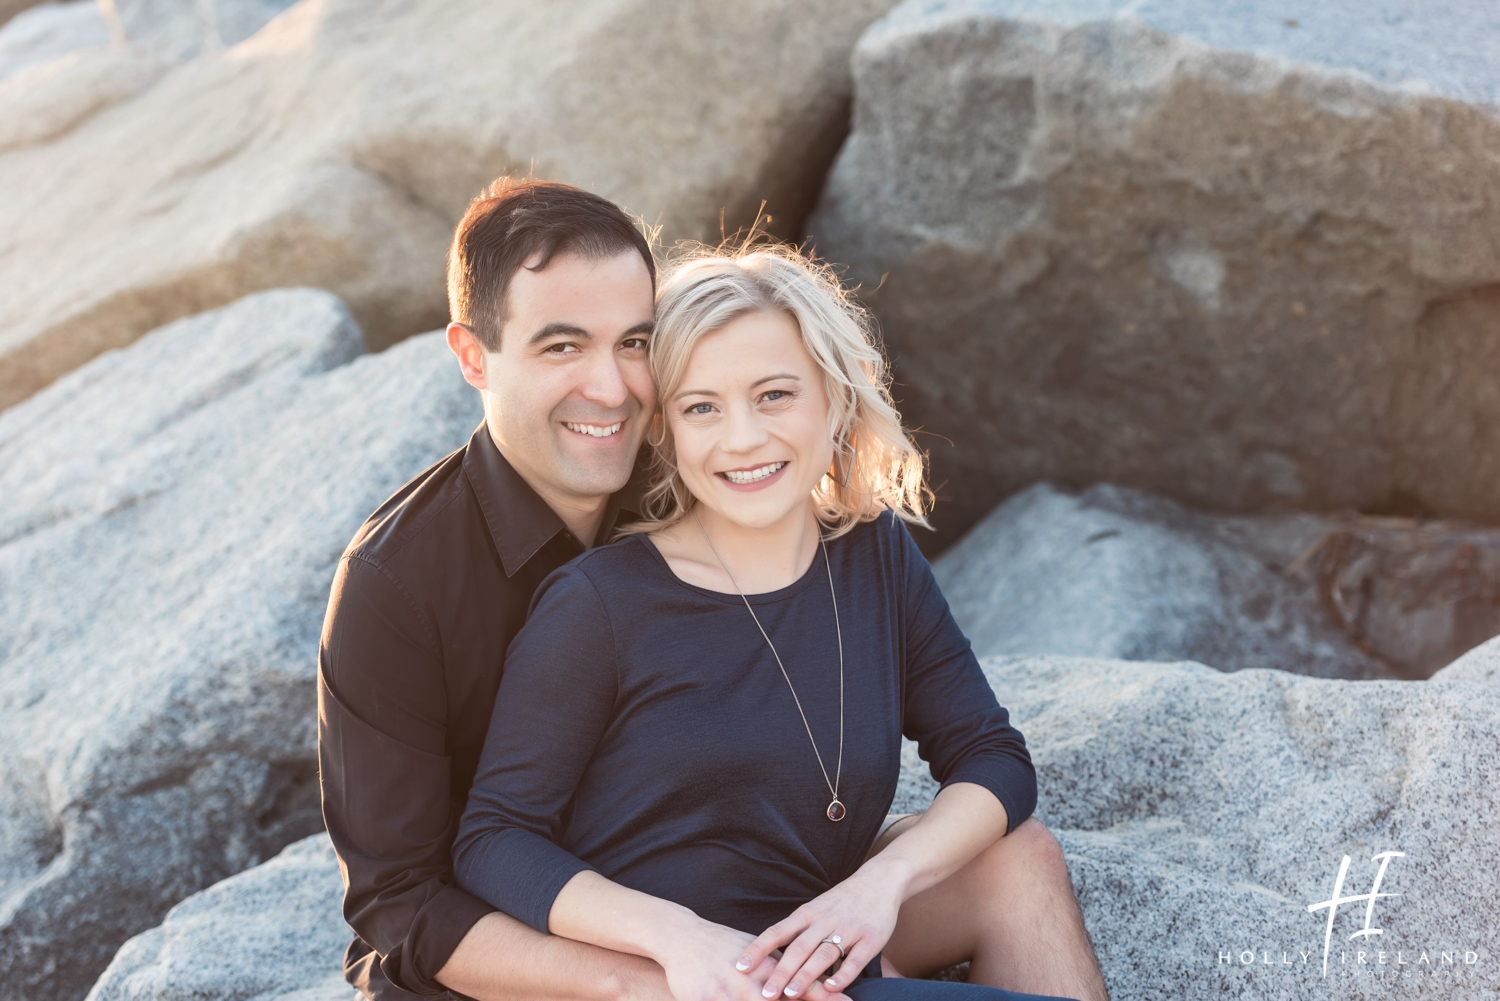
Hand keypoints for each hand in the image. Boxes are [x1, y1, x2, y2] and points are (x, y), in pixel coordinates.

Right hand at [654, 914, 850, 1000]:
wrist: (682, 936)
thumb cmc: (723, 944)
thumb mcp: (757, 951)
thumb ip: (783, 965)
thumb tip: (816, 979)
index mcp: (766, 968)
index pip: (801, 987)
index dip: (823, 997)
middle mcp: (749, 983)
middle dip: (801, 999)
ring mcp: (725, 994)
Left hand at [736, 859, 907, 997]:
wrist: (879, 881)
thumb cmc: (842, 901)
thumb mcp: (815, 909)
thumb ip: (797, 931)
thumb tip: (769, 957)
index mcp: (807, 913)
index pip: (777, 932)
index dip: (758, 949)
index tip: (740, 966)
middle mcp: (824, 920)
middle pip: (798, 948)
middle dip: (780, 972)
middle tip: (765, 993)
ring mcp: (848, 929)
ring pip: (823, 954)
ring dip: (806, 975)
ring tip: (791, 994)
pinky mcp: (870, 939)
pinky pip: (854, 959)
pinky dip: (842, 975)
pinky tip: (830, 988)